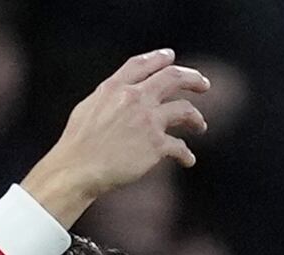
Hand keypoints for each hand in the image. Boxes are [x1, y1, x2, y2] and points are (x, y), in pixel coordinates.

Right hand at [23, 54, 216, 225]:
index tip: (171, 57)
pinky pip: (180, 147)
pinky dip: (186, 155)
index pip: (142, 64)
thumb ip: (109, 98)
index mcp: (115, 87)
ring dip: (196, 118)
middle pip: (172, 78)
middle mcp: (134, 97)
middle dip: (193, 78)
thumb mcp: (89, 107)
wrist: (79, 168)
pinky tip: (188, 160)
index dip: (159, 58)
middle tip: (204, 84)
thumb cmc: (79, 143)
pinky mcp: (156, 145)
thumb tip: (121, 96)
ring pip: (185, 110)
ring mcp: (147, 120)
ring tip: (200, 126)